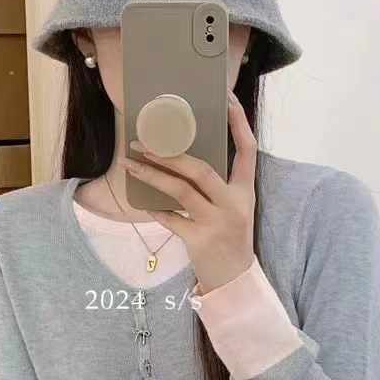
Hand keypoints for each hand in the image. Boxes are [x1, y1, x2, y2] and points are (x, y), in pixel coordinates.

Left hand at [124, 88, 258, 293]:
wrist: (234, 280)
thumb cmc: (230, 237)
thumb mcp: (234, 208)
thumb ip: (218, 184)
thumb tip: (183, 155)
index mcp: (246, 191)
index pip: (248, 150)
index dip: (238, 123)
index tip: (226, 99)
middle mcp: (234, 204)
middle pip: (200, 169)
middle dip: (169, 153)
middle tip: (143, 142)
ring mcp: (217, 223)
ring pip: (180, 191)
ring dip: (152, 175)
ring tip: (131, 163)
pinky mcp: (199, 241)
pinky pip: (170, 219)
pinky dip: (155, 209)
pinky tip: (143, 202)